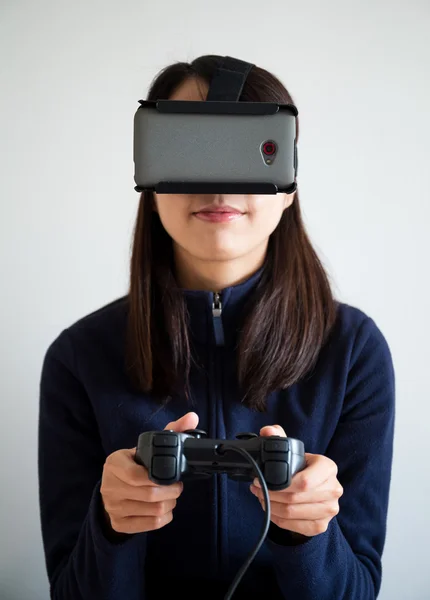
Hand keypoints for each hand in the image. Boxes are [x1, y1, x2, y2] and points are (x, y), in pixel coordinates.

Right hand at [100, 411, 198, 533]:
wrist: (113, 490)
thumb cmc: (134, 465)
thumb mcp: (145, 448)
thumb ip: (170, 431)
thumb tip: (192, 417)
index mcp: (114, 464)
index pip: (135, 475)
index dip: (160, 478)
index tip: (173, 476)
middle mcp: (110, 486)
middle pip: (149, 495)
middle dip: (172, 492)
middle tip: (177, 487)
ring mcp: (113, 507)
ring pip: (153, 511)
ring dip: (170, 504)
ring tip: (171, 496)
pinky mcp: (119, 523)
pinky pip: (150, 524)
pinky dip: (165, 517)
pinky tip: (165, 508)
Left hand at [250, 425, 342, 536]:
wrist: (314, 486)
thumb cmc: (301, 467)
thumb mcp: (292, 449)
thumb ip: (278, 436)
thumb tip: (267, 431)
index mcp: (328, 467)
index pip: (304, 482)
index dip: (278, 484)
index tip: (260, 480)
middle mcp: (334, 489)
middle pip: (295, 498)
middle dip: (270, 495)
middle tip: (256, 489)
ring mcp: (330, 509)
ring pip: (293, 513)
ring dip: (271, 507)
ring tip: (261, 498)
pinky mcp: (322, 525)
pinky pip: (296, 526)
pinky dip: (279, 519)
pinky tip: (271, 510)